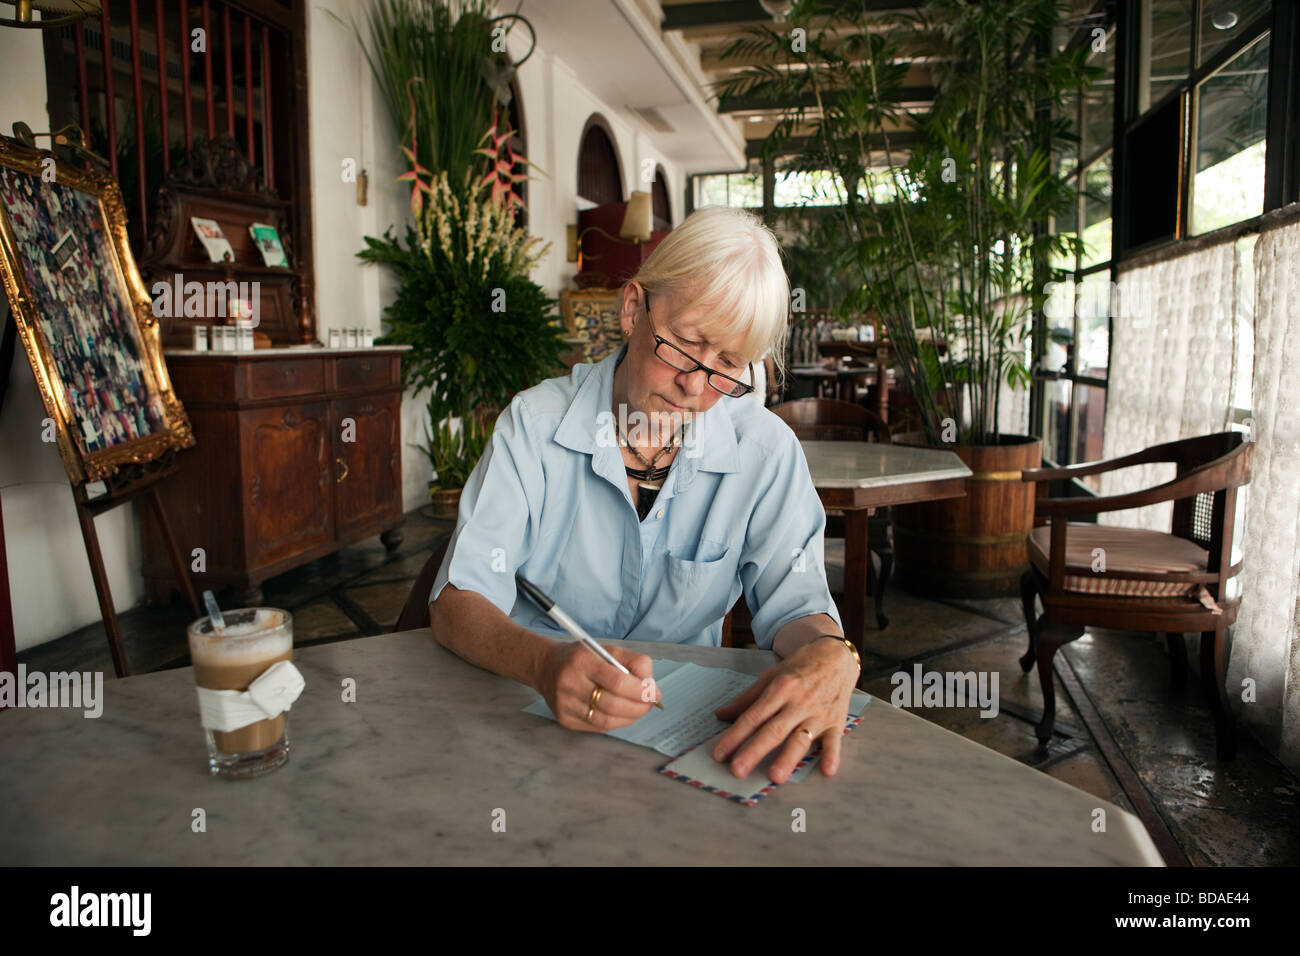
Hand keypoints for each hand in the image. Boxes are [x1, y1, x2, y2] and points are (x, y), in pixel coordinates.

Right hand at [535, 641, 658, 732]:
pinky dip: (616, 723)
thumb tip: (650, 686)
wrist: (546, 667)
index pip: (617, 682)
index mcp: (582, 661)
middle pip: (613, 704)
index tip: (654, 693)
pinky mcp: (564, 719)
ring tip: (638, 709)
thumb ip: (634, 662)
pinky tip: (622, 714)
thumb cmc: (582, 658)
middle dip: (639, 707)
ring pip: (606, 721)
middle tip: (650, 703)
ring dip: (630, 717)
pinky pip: (597, 727)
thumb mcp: (608, 650)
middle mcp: (569, 683)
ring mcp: (565, 704)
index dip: (641, 691)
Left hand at [711, 637, 856, 781]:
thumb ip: (747, 698)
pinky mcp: (836, 722)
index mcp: (780, 689)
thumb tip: (721, 715)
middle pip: (773, 730)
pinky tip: (827, 771)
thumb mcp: (771, 676)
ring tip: (775, 776)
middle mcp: (799, 702)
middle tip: (737, 770)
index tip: (720, 754)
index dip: (735, 736)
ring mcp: (818, 714)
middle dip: (754, 751)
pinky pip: (835, 741)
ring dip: (788, 758)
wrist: (836, 656)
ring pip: (801, 739)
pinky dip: (832, 756)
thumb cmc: (799, 667)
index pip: (753, 716)